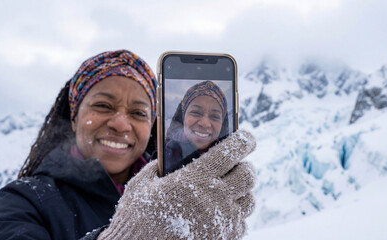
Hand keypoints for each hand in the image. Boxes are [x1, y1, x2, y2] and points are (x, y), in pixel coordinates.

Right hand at [98, 129, 256, 239]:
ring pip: (249, 201)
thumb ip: (161, 165)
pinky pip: (241, 223)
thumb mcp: (143, 183)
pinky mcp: (223, 239)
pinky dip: (234, 217)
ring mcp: (221, 221)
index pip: (231, 152)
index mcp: (193, 178)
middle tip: (235, 168)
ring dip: (241, 193)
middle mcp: (213, 198)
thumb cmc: (137, 216)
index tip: (247, 137)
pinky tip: (218, 215)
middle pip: (248, 175)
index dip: (244, 140)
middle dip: (244, 167)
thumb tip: (178, 154)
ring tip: (226, 193)